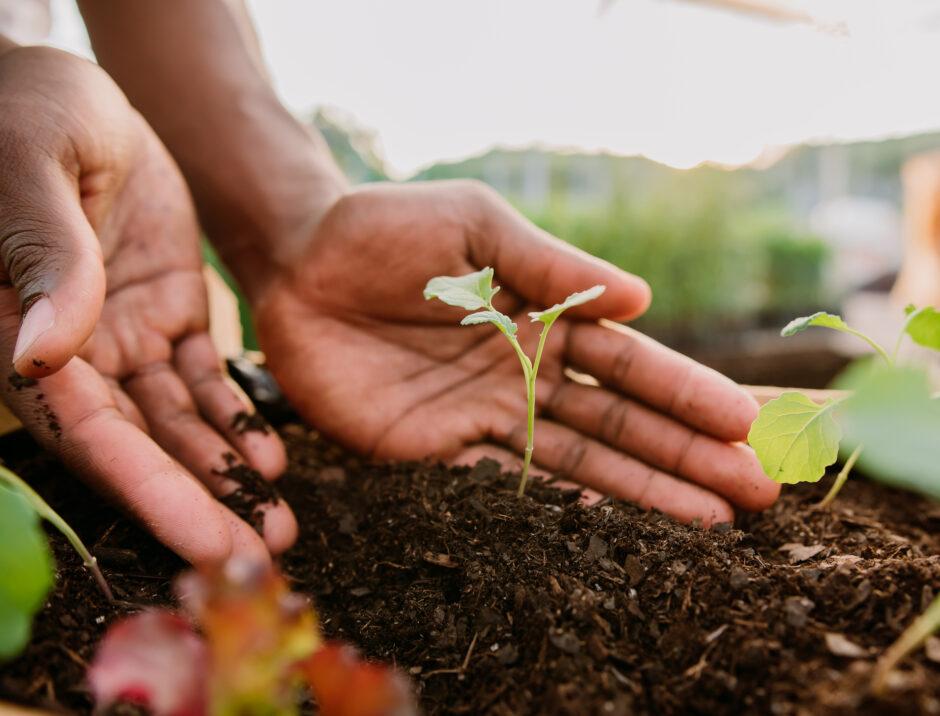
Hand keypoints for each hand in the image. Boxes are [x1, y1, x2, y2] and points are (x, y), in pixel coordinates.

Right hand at [0, 46, 295, 564]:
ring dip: (226, 475)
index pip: (84, 433)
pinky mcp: (169, 313)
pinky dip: (237, 417)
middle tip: (258, 556)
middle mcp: (72, 352)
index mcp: (18, 331)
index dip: (144, 492)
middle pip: (137, 446)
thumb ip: (45, 260)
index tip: (202, 543)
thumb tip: (43, 356)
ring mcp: (125, 336)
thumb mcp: (32, 174)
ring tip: (281, 522)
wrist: (73, 91)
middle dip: (197, 504)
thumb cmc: (27, 114)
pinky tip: (271, 458)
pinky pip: (206, 378)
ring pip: (178, 423)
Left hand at [253, 180, 777, 523]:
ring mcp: (485, 418)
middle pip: (621, 422)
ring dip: (646, 494)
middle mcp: (527, 373)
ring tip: (712, 524)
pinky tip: (618, 535)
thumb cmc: (386, 228)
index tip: (744, 423)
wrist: (293, 264)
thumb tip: (645, 301)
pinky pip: (506, 485)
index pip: (629, 362)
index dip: (686, 393)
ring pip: (580, 462)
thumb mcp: (477, 223)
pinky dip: (562, 510)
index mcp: (545, 314)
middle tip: (756, 492)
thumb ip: (552, 264)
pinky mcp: (436, 451)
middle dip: (688, 456)